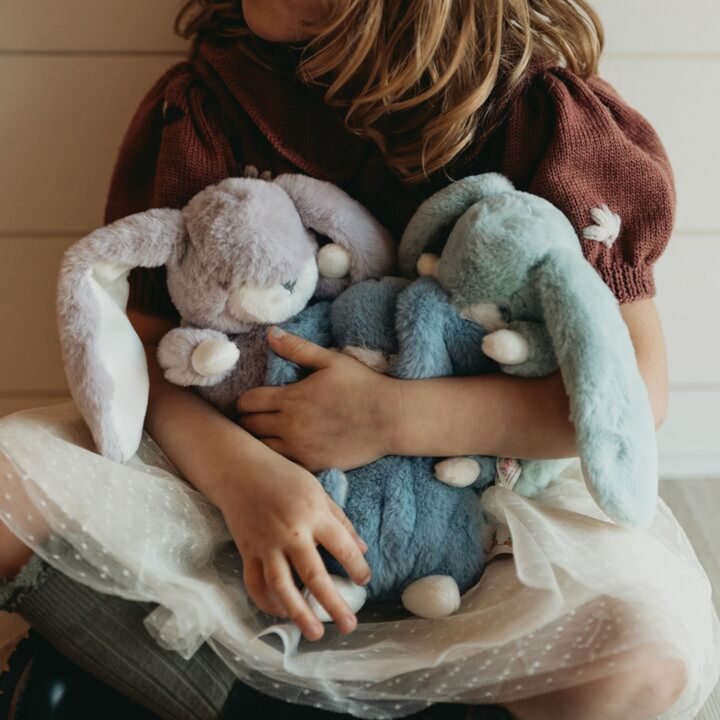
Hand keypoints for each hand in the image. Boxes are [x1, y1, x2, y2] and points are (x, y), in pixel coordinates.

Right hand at [218, 448, 370, 641]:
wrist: (240, 470)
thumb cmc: (283, 476)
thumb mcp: (318, 490)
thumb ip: (339, 520)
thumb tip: (362, 549)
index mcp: (314, 514)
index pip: (343, 548)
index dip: (358, 568)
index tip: (365, 581)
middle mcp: (291, 533)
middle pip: (314, 576)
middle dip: (334, 604)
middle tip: (350, 625)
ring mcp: (267, 545)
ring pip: (282, 587)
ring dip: (299, 614)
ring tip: (316, 632)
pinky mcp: (248, 551)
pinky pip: (256, 584)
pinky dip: (268, 603)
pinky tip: (282, 613)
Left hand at [236, 327, 399, 471]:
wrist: (390, 418)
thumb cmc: (363, 385)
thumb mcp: (331, 360)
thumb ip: (297, 348)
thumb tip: (270, 333)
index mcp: (291, 398)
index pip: (247, 402)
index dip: (244, 401)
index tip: (253, 401)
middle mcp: (290, 426)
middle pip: (248, 427)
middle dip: (247, 421)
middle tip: (256, 419)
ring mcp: (300, 449)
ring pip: (260, 450)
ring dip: (259, 442)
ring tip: (267, 436)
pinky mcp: (312, 466)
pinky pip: (282, 466)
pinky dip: (278, 460)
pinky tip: (285, 452)